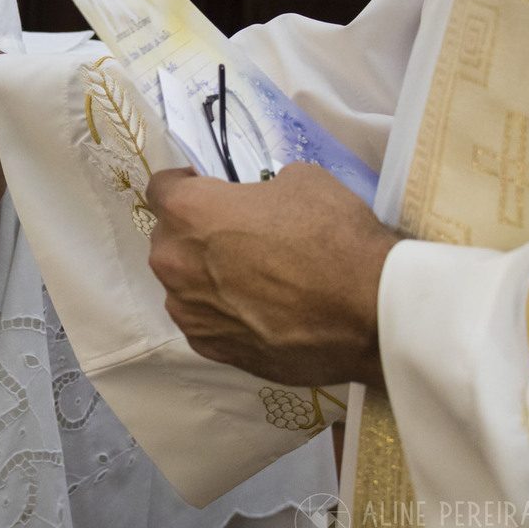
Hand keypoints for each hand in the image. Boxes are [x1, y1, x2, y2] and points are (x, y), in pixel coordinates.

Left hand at [145, 162, 397, 387]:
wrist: (367, 313)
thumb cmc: (332, 236)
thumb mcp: (301, 180)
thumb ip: (260, 187)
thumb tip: (259, 200)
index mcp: (187, 211)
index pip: (161, 187)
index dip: (185, 183)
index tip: (207, 187)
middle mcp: (173, 261)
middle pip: (170, 237)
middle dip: (196, 232)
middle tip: (239, 235)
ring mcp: (187, 309)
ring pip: (184, 282)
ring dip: (206, 275)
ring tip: (253, 278)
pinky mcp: (207, 346)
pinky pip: (204, 318)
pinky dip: (223, 312)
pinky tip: (259, 310)